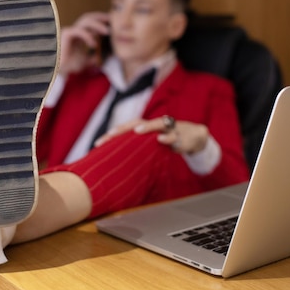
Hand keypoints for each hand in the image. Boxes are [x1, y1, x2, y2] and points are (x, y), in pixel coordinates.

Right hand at [59, 12, 109, 74]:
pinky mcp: (65, 35)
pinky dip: (87, 36)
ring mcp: (69, 31)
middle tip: (112, 20)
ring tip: (107, 31)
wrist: (56, 71)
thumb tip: (102, 58)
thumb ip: (92, 58)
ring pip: (85, 21)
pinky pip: (78, 31)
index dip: (102, 21)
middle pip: (88, 17)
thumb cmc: (68, 66)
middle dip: (101, 17)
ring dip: (97, 25)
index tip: (113, 24)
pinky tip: (93, 44)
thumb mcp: (84, 62)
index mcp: (79, 35)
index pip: (91, 23)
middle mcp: (74, 31)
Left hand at [94, 117, 209, 154]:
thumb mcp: (150, 146)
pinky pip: (174, 135)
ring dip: (147, 127)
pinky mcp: (180, 135)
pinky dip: (168, 137)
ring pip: (157, 124)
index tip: (96, 144)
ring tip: (137, 131)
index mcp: (144, 128)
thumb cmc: (166, 142)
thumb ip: (136, 151)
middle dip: (123, 129)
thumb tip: (115, 166)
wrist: (193, 136)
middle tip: (110, 135)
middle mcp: (153, 125)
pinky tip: (162, 140)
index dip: (111, 136)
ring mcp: (167, 128)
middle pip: (136, 123)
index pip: (124, 129)